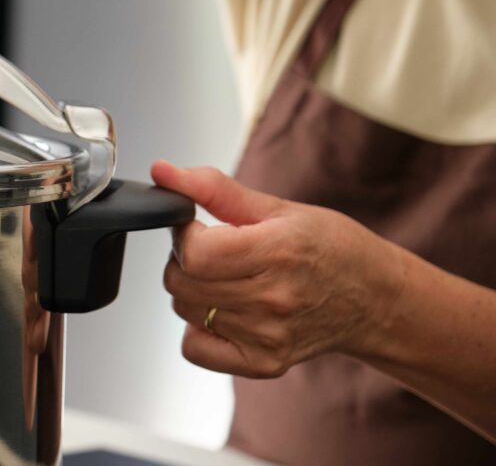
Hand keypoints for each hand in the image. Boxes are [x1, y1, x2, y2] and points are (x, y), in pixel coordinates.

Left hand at [150, 161, 405, 378]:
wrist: (375, 299)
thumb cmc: (330, 247)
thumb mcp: (279, 207)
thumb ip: (214, 188)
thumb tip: (161, 171)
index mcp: (279, 252)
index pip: (195, 254)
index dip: (183, 235)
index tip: (196, 225)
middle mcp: (274, 300)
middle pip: (181, 282)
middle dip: (182, 258)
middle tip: (212, 249)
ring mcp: (268, 337)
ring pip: (184, 309)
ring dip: (191, 289)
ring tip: (226, 277)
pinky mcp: (263, 364)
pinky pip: (194, 347)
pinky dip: (198, 327)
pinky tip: (225, 308)